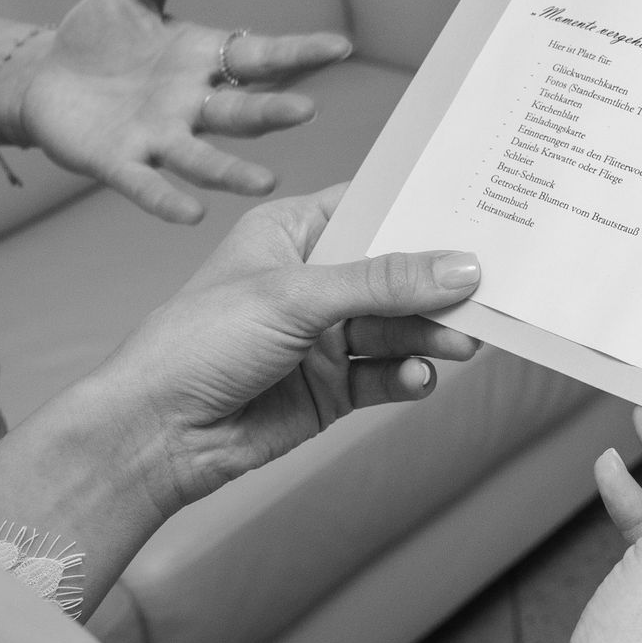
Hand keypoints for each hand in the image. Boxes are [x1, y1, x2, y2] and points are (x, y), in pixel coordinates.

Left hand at [8, 0, 352, 222]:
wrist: (45, 79)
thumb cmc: (99, 38)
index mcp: (205, 61)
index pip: (261, 58)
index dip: (299, 52)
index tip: (339, 46)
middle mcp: (193, 106)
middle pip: (240, 113)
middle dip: (272, 113)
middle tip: (306, 112)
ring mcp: (160, 137)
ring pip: (204, 159)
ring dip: (233, 172)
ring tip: (265, 184)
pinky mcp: (120, 162)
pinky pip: (147, 184)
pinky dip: (167, 200)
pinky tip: (189, 215)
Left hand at [92, 183, 483, 513]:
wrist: (154, 434)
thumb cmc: (197, 342)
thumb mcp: (295, 296)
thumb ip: (383, 283)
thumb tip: (460, 267)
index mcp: (293, 232)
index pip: (373, 208)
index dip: (423, 211)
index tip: (482, 211)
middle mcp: (313, 281)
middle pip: (397, 274)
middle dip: (439, 286)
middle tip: (487, 292)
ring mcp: (324, 338)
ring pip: (399, 328)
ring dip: (431, 335)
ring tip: (462, 343)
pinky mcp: (332, 389)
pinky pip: (386, 376)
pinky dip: (408, 376)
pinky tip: (420, 377)